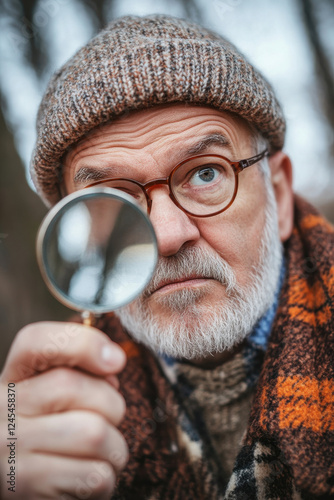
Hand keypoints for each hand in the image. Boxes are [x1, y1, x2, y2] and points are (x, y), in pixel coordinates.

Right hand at [0, 322, 127, 499]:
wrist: (14, 479)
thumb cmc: (47, 430)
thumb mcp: (51, 392)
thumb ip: (80, 369)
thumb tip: (111, 362)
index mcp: (13, 377)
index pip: (35, 341)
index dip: (83, 343)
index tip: (116, 360)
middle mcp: (2, 409)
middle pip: (74, 387)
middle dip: (111, 404)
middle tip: (109, 418)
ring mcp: (9, 449)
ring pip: (94, 434)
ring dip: (114, 446)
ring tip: (102, 451)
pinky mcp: (26, 487)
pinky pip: (95, 475)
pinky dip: (106, 477)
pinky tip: (88, 474)